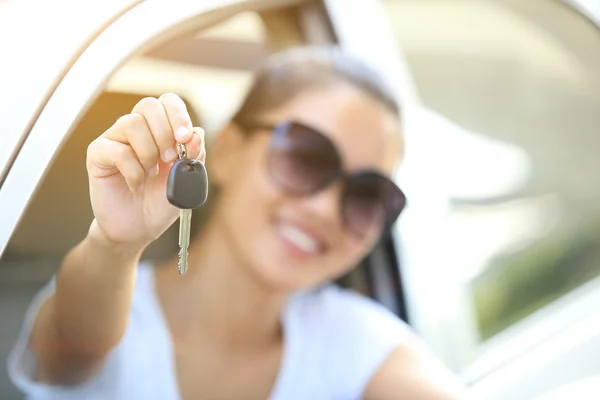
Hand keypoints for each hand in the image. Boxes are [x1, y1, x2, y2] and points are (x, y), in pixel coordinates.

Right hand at [86, 93, 204, 249]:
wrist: (140, 228)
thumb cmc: (161, 201)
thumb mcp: (187, 178)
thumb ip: (194, 154)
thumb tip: (195, 134)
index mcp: (161, 129)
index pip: (168, 102)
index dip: (178, 115)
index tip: (185, 138)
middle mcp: (138, 129)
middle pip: (148, 105)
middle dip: (165, 132)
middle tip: (169, 159)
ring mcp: (116, 139)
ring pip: (132, 123)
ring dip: (149, 152)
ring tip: (150, 174)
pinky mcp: (98, 154)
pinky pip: (118, 151)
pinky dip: (134, 172)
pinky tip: (137, 185)